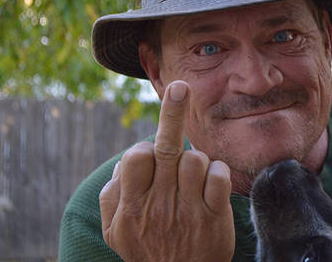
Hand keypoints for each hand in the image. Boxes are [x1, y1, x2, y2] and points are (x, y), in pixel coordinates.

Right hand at [99, 81, 234, 261]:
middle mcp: (159, 205)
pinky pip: (219, 176)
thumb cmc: (147, 250)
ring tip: (193, 182)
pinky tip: (213, 186)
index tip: (150, 155)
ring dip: (197, 162)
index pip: (136, 156)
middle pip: (166, 147)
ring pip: (196, 158)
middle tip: (181, 87)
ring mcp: (189, 210)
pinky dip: (219, 174)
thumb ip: (111, 195)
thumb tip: (124, 161)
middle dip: (173, 112)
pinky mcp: (214, 216)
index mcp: (132, 205)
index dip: (144, 148)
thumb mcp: (115, 231)